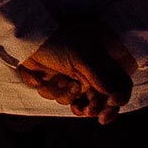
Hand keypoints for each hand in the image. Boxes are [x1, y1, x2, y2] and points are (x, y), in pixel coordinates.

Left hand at [16, 26, 134, 123]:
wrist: (25, 37)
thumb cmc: (57, 41)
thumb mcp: (83, 57)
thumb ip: (102, 78)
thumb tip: (117, 98)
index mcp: (104, 58)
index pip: (121, 83)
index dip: (119, 97)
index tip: (110, 105)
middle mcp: (92, 69)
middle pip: (102, 98)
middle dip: (94, 106)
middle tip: (88, 111)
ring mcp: (75, 76)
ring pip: (79, 100)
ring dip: (67, 94)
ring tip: (61, 80)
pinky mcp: (59, 82)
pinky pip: (60, 97)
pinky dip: (51, 89)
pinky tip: (43, 79)